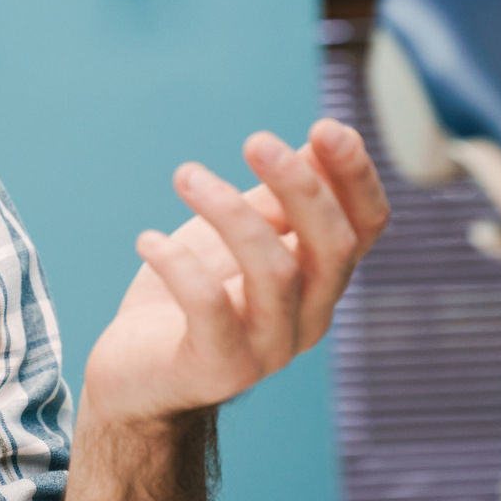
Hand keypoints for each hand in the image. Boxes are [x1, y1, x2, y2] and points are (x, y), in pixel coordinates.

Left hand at [81, 118, 389, 422]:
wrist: (133, 374)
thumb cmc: (189, 293)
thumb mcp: (235, 233)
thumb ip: (278, 196)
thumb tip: (322, 138)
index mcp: (320, 278)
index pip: (366, 226)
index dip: (356, 177)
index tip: (325, 126)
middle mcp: (308, 316)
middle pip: (334, 247)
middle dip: (301, 186)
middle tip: (255, 139)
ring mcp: (268, 349)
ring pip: (276, 273)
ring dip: (230, 213)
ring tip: (184, 175)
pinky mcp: (218, 368)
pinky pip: (211, 309)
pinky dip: (179, 265)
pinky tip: (146, 240)